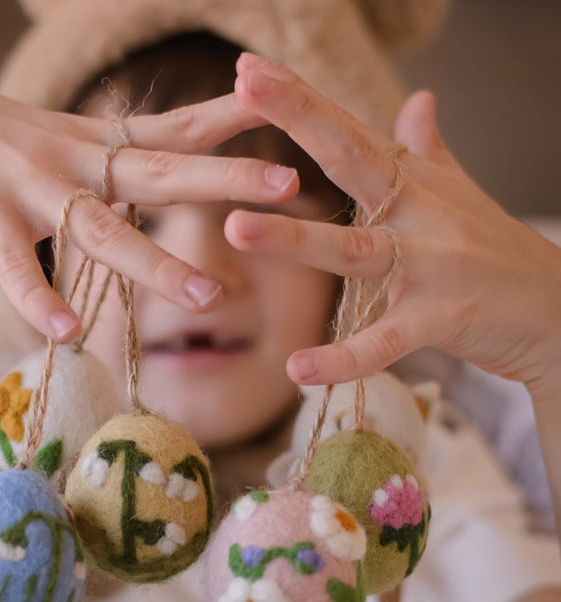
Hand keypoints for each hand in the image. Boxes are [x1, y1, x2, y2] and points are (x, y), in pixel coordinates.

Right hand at [0, 79, 298, 340]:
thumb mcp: (59, 141)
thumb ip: (108, 159)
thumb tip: (157, 176)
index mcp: (95, 144)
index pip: (173, 128)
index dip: (228, 120)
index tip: (285, 112)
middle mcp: (73, 160)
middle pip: (160, 172)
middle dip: (224, 181)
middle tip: (289, 187)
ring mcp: (29, 185)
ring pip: (101, 229)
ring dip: (156, 263)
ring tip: (209, 299)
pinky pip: (15, 264)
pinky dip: (38, 297)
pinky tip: (67, 333)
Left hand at [226, 53, 560, 400]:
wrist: (559, 310)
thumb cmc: (497, 252)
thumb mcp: (460, 194)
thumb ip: (429, 152)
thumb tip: (419, 99)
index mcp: (413, 185)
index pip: (350, 132)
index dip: (303, 99)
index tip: (250, 69)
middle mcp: (418, 214)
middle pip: (352, 160)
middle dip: (301, 120)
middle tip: (244, 87)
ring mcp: (430, 265)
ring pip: (353, 249)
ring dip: (294, 238)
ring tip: (236, 227)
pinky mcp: (442, 319)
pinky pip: (384, 341)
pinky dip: (343, 359)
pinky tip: (297, 369)